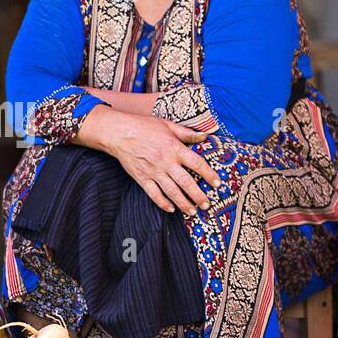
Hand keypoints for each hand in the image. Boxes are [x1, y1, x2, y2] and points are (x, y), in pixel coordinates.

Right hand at [104, 112, 218, 215]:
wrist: (119, 133)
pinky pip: (154, 194)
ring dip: (184, 204)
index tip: (217, 184)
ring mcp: (153, 172)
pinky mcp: (142, 178)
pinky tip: (171, 209)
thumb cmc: (144, 126)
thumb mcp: (167, 125)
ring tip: (193, 212)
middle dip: (199, 196)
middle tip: (207, 205)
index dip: (209, 175)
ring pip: (172, 192)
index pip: (197, 164)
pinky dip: (163, 203)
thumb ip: (187, 133)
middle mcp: (166, 162)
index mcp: (175, 148)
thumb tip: (205, 136)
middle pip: (187, 182)